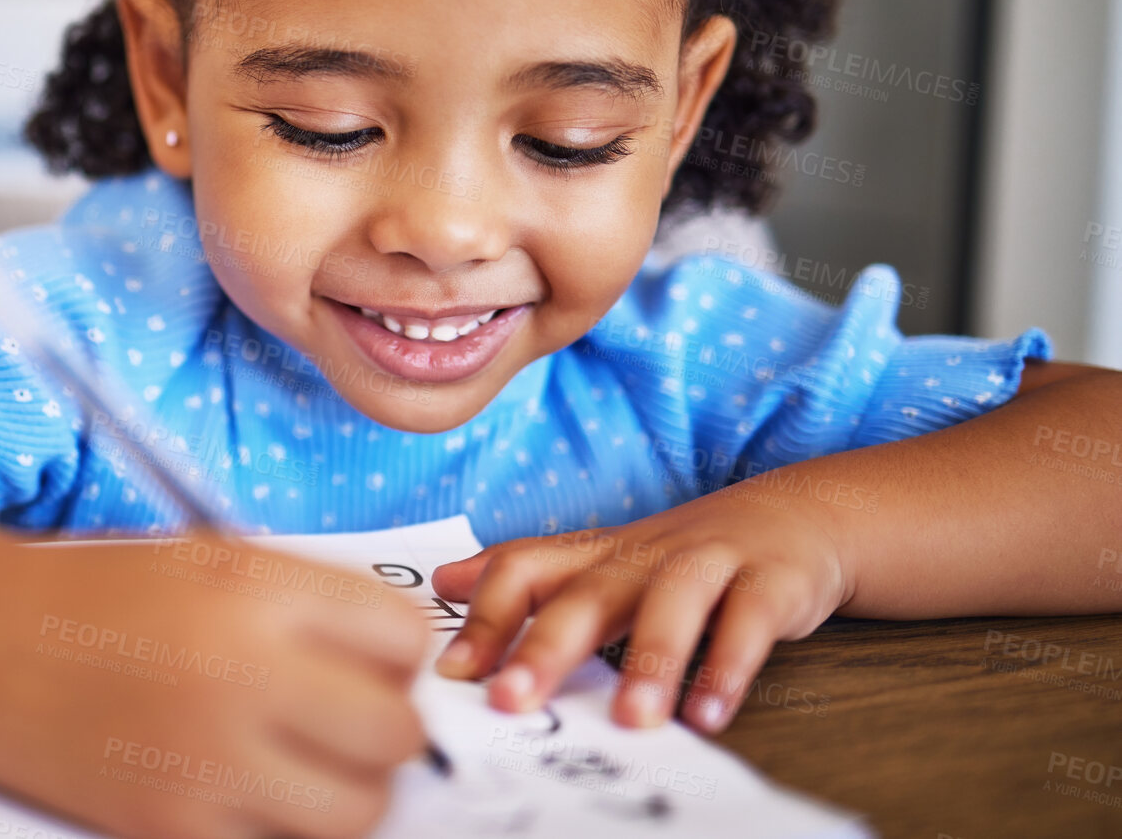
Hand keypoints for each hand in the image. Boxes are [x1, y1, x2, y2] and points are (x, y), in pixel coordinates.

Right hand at [0, 532, 430, 838]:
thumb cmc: (98, 593)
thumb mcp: (210, 557)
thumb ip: (307, 599)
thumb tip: (399, 657)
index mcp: (255, 590)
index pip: (404, 636)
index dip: (398, 649)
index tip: (372, 656)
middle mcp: (242, 675)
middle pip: (396, 732)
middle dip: (386, 724)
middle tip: (350, 715)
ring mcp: (208, 764)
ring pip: (360, 811)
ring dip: (353, 790)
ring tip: (315, 764)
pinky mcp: (173, 829)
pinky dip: (284, 828)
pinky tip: (255, 793)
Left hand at [429, 476, 854, 733]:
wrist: (793, 515)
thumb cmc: (678, 556)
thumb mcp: (599, 560)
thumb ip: (527, 575)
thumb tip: (443, 580)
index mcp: (596, 555)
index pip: (525, 569)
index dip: (486, 616)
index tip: (452, 671)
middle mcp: (643, 555)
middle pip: (587, 593)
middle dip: (546, 646)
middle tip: (512, 700)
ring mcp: (708, 563)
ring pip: (672, 603)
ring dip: (650, 661)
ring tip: (632, 720)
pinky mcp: (769, 581)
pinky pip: (749, 621)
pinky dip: (731, 666)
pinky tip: (711, 713)